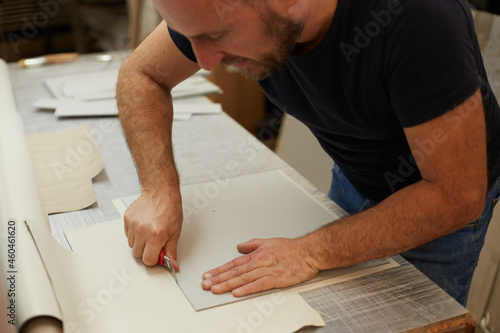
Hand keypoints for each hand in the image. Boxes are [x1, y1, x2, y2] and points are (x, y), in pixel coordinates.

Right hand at [124, 189, 182, 267]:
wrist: (161, 192)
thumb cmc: (170, 209)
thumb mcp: (175, 232)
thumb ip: (171, 251)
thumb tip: (173, 265)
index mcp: (156, 236)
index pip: (148, 261)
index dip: (154, 258)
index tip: (157, 253)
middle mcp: (142, 231)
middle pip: (138, 254)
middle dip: (146, 250)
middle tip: (154, 240)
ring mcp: (133, 225)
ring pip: (131, 245)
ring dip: (140, 242)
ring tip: (149, 231)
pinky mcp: (127, 219)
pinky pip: (127, 234)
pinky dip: (134, 233)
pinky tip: (143, 225)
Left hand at [201, 238, 318, 296]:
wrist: (308, 252)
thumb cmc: (291, 248)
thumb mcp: (268, 241)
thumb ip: (252, 244)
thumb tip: (239, 246)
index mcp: (256, 255)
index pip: (233, 264)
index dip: (219, 270)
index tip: (208, 275)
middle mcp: (259, 262)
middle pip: (234, 272)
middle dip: (218, 278)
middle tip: (205, 284)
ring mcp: (267, 271)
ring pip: (243, 279)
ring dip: (227, 284)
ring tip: (215, 289)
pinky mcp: (276, 279)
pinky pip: (259, 284)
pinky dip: (247, 289)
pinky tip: (237, 292)